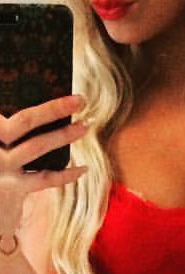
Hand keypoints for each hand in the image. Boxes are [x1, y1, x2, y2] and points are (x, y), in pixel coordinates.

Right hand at [0, 96, 88, 247]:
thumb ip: (8, 129)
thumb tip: (32, 110)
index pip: (6, 106)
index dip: (38, 101)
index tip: (54, 84)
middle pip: (23, 120)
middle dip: (54, 108)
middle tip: (80, 99)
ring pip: (37, 146)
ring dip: (65, 135)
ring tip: (86, 125)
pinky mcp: (11, 190)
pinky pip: (44, 178)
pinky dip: (66, 174)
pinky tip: (83, 169)